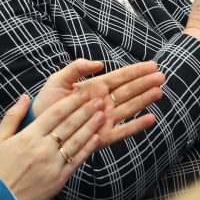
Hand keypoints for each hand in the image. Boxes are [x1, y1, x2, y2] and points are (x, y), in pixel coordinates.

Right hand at [0, 91, 104, 199]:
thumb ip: (13, 116)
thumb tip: (25, 96)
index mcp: (29, 136)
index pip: (55, 113)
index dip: (71, 102)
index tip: (82, 93)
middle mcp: (43, 147)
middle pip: (69, 125)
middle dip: (85, 111)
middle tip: (99, 100)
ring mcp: (53, 163)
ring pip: (76, 141)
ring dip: (91, 127)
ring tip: (102, 115)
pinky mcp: (59, 179)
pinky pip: (76, 160)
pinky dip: (88, 148)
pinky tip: (97, 138)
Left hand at [32, 60, 163, 146]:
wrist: (38, 128)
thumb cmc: (47, 103)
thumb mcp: (58, 80)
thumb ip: (76, 68)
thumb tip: (100, 63)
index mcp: (95, 87)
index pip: (120, 77)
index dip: (136, 71)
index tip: (152, 65)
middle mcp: (104, 102)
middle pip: (129, 91)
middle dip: (145, 83)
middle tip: (162, 77)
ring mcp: (105, 119)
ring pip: (130, 107)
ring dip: (145, 100)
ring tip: (159, 92)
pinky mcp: (103, 136)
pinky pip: (123, 131)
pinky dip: (137, 125)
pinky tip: (151, 119)